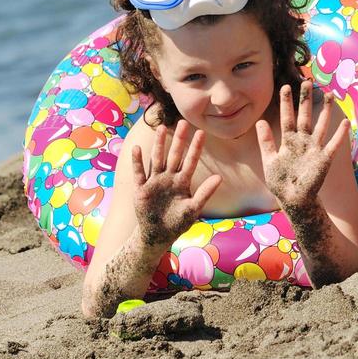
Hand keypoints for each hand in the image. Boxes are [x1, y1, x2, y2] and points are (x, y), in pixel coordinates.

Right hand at [131, 122, 221, 246]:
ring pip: (157, 159)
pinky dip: (137, 162)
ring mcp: (155, 182)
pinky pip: (139, 173)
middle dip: (179, 139)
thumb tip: (220, 177)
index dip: (196, 147)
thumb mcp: (193, 208)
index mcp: (182, 182)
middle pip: (174, 155)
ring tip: (162, 127)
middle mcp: (169, 178)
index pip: (191, 161)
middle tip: (183, 122)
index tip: (202, 132)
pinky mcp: (141, 189)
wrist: (157, 236)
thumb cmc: (177, 222)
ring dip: (159, 144)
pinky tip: (137, 148)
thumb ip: (205, 193)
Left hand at [256, 84, 349, 212]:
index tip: (285, 86)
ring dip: (325, 111)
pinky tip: (345, 122)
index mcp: (288, 141)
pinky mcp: (324, 159)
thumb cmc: (281, 182)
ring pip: (321, 125)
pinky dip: (340, 134)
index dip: (286, 103)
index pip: (287, 118)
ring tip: (329, 95)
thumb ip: (266, 142)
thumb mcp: (269, 161)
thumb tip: (259, 121)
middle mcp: (303, 142)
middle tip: (307, 81)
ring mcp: (314, 149)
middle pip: (305, 116)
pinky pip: (334, 144)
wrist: (294, 200)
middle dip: (305, 100)